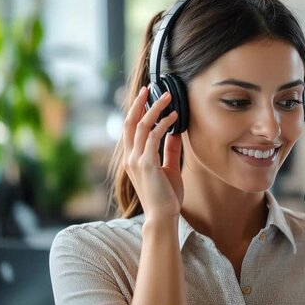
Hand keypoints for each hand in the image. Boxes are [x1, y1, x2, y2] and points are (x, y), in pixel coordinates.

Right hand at [123, 87, 183, 220]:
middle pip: (130, 122)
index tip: (145, 96)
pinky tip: (175, 118)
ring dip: (156, 109)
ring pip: (142, 126)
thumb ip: (169, 150)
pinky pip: (154, 137)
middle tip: (151, 88)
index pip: (130, 129)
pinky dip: (164, 124)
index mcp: (132, 158)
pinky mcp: (146, 165)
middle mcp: (130, 157)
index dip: (136, 111)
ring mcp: (136, 160)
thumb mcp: (168, 168)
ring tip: (169, 97)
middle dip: (139, 103)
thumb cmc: (166, 195)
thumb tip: (174, 133)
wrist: (163, 216)